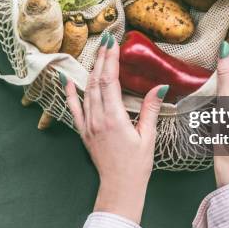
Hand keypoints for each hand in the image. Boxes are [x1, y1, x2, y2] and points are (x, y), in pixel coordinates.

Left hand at [63, 33, 167, 223]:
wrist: (119, 187)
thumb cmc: (137, 165)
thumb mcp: (148, 136)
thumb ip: (150, 109)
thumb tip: (160, 87)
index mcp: (115, 118)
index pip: (110, 80)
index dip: (111, 59)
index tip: (114, 43)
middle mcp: (98, 118)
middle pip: (97, 80)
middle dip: (102, 58)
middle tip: (107, 40)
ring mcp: (88, 125)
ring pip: (87, 90)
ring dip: (92, 70)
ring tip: (98, 53)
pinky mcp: (84, 132)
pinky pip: (74, 108)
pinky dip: (70, 93)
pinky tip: (68, 80)